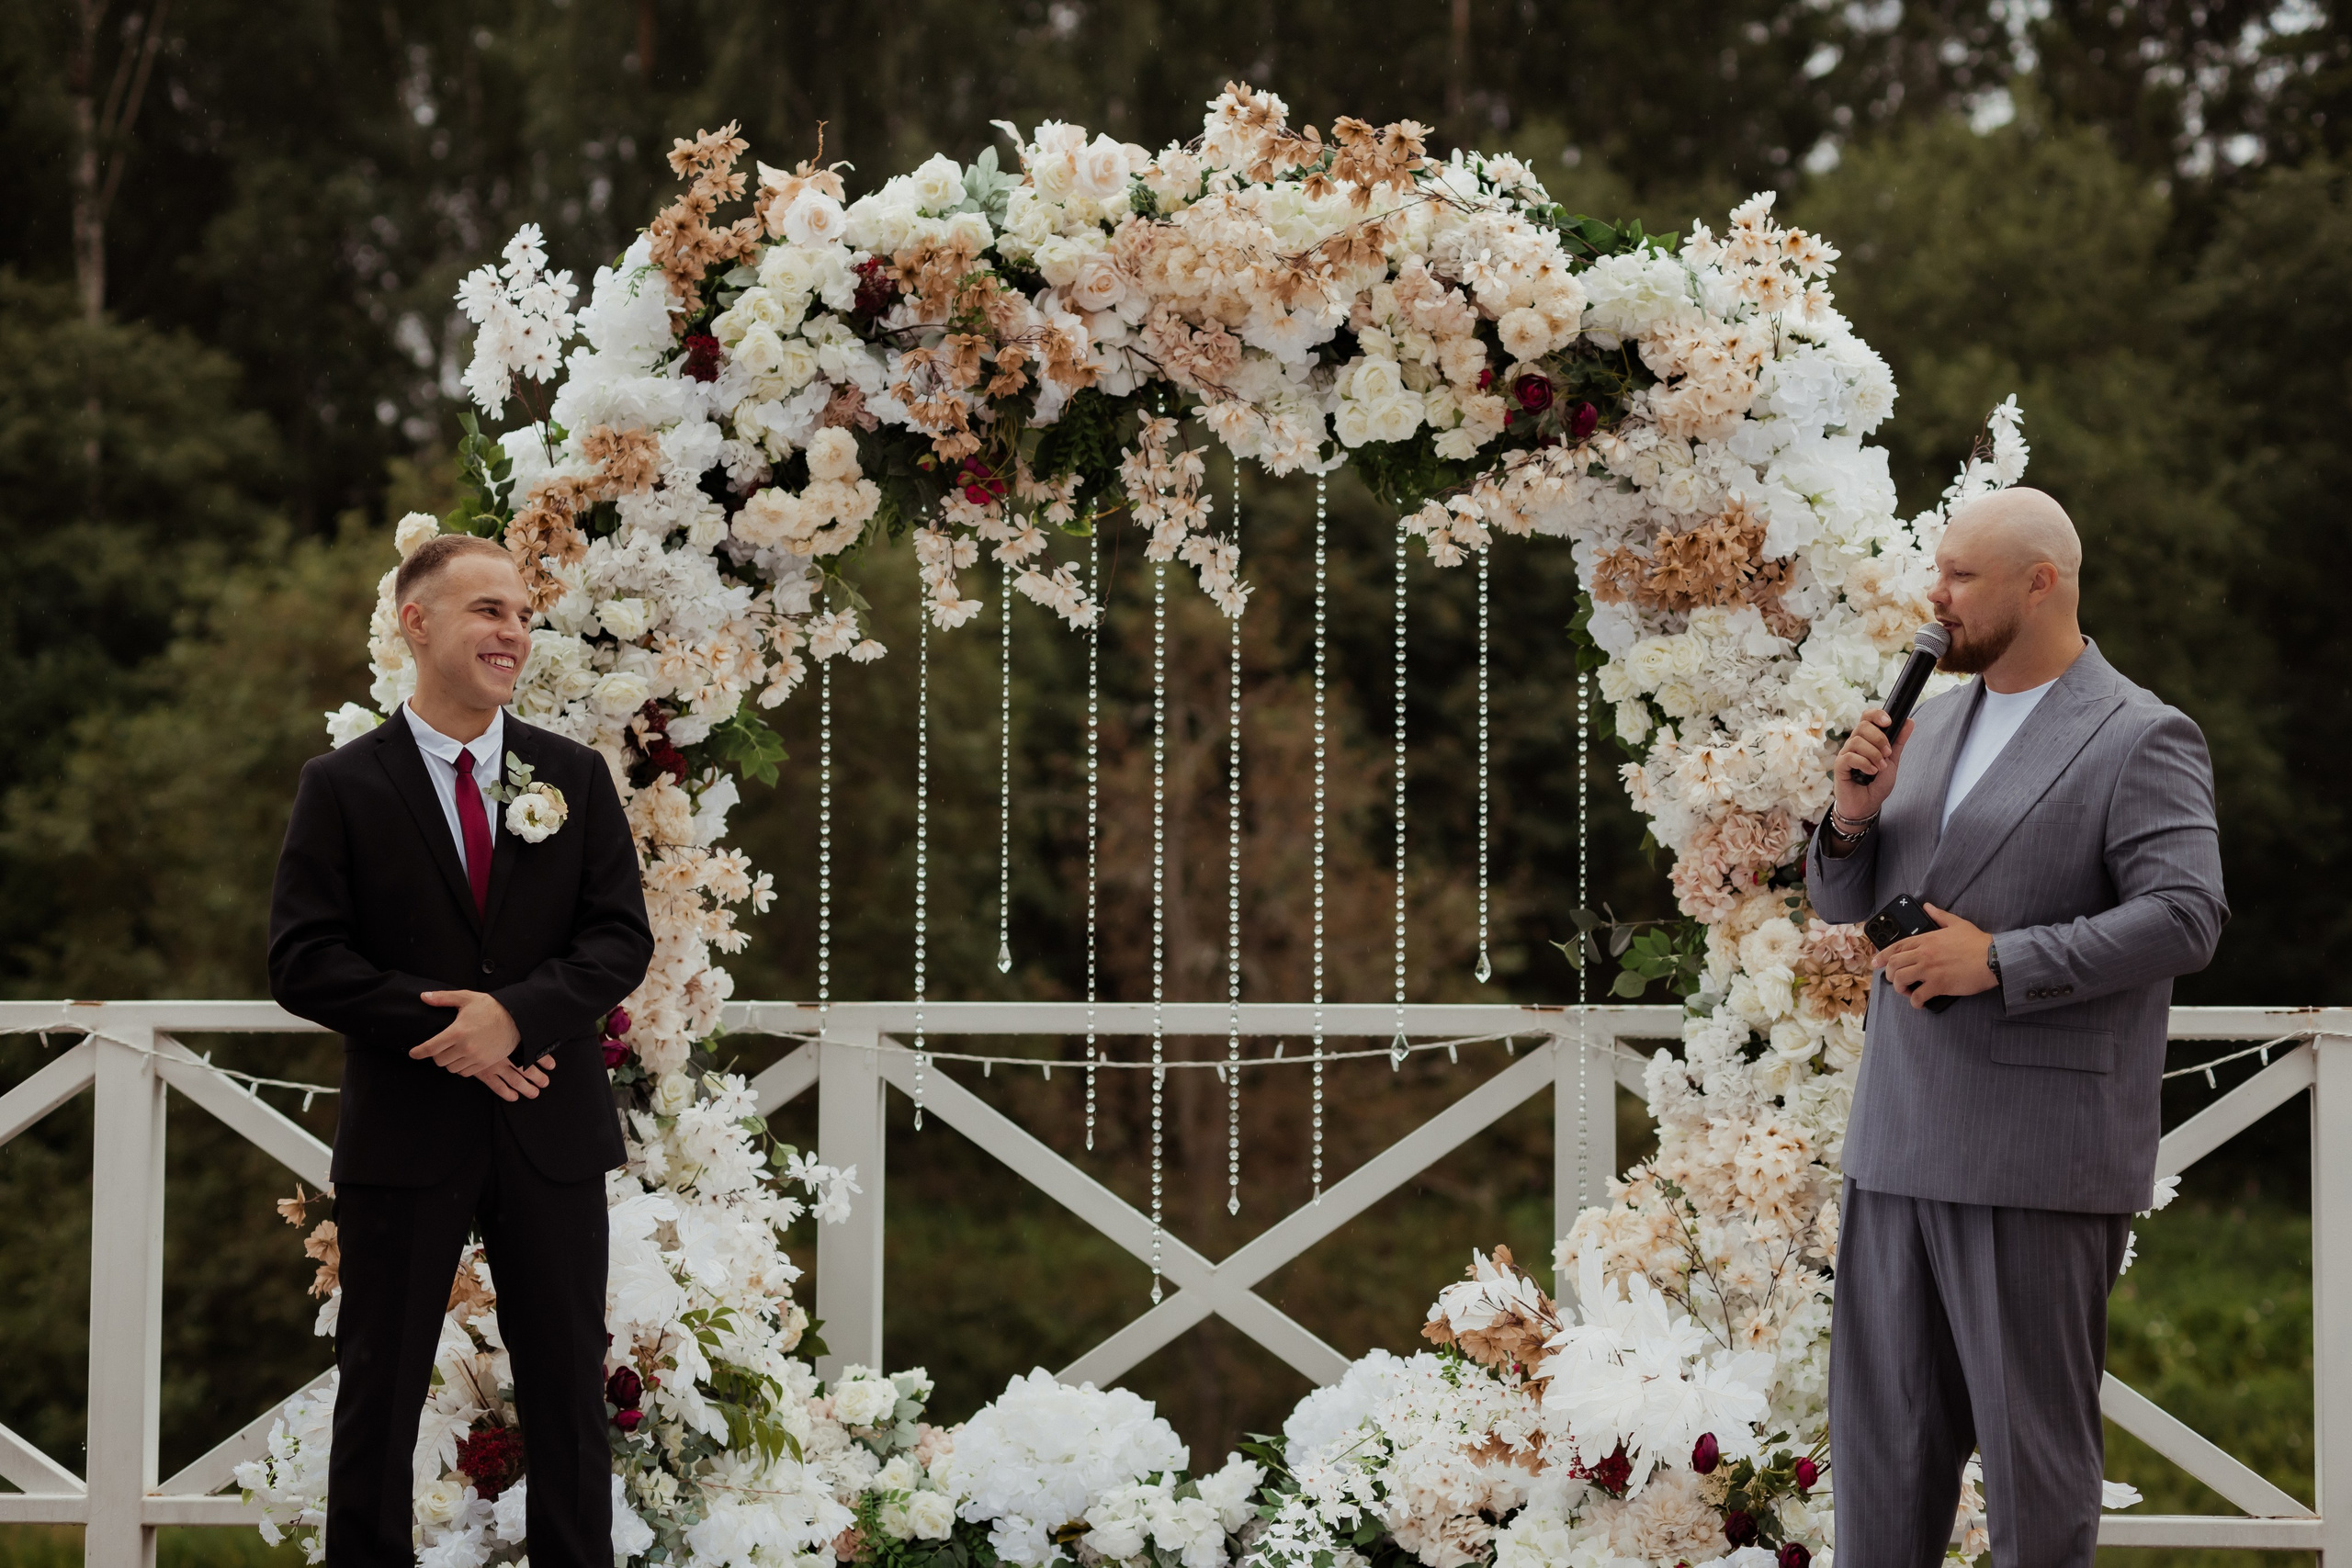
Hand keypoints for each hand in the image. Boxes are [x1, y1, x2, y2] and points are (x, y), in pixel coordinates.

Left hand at [412, 990, 555, 1101]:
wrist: (517, 1019)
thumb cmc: (491, 1008)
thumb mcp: (466, 998)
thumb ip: (443, 998)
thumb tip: (424, 997)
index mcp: (457, 1032)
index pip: (430, 1048)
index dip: (418, 1052)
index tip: (413, 1053)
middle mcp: (465, 1047)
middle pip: (439, 1061)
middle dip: (436, 1055)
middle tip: (440, 1048)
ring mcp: (475, 1057)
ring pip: (451, 1068)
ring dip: (449, 1062)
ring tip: (454, 1052)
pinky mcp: (485, 1063)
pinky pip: (465, 1073)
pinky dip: (461, 1067)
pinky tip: (464, 1057)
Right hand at [1833, 707, 1914, 822]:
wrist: (1867, 805)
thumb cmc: (1877, 783)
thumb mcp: (1893, 761)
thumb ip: (1898, 742)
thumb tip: (1909, 722)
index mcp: (1867, 739)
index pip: (1867, 717)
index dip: (1877, 715)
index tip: (1889, 722)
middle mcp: (1854, 743)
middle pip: (1863, 726)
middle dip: (1879, 739)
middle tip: (1887, 754)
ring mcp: (1846, 754)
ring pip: (1857, 741)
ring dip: (1874, 754)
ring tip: (1880, 767)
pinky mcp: (1839, 766)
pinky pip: (1850, 757)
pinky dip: (1864, 763)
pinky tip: (1871, 772)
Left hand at [1872, 904, 1997, 1008]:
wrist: (1994, 958)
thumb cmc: (1978, 942)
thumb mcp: (1957, 923)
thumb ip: (1939, 915)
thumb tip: (1928, 906)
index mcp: (1927, 939)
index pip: (1896, 946)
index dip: (1882, 955)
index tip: (1875, 962)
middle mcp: (1924, 954)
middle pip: (1894, 964)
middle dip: (1890, 974)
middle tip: (1894, 980)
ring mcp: (1930, 969)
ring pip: (1901, 979)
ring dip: (1900, 988)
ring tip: (1906, 991)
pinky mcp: (1939, 984)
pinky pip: (1918, 996)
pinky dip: (1915, 1001)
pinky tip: (1919, 1002)